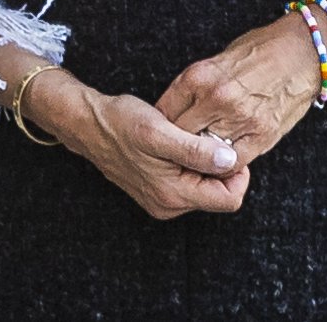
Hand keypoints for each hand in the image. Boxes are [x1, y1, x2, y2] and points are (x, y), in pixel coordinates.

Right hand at [27, 71, 250, 220]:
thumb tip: (230, 160)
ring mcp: (163, 199)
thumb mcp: (161, 131)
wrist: (90, 124)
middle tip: (206, 135)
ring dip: (205, 162)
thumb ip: (196, 150)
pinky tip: (179, 140)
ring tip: (189, 136)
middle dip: (220, 165)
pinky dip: (191, 162)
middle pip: (218, 194)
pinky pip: (189, 182)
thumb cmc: (123, 122)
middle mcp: (169, 205)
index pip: (229, 198)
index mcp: (173, 195)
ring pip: (205, 187)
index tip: (226, 144)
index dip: (237, 172)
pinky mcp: (158, 190)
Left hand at [154, 11, 326, 167]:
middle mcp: (215, 98)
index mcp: (200, 75)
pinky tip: (221, 161)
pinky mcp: (260, 135)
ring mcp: (238, 118)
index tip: (161, 133)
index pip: (165, 111)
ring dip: (200, 157)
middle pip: (180, 135)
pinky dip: (224, 164)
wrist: (303, 51)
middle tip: (174, 152)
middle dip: (175, 145)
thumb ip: (198, 85)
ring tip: (197, 159)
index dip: (160, 126)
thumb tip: (179, 109)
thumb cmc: (261, 49)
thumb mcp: (219, 59)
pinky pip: (232, 162)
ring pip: (204, 152)